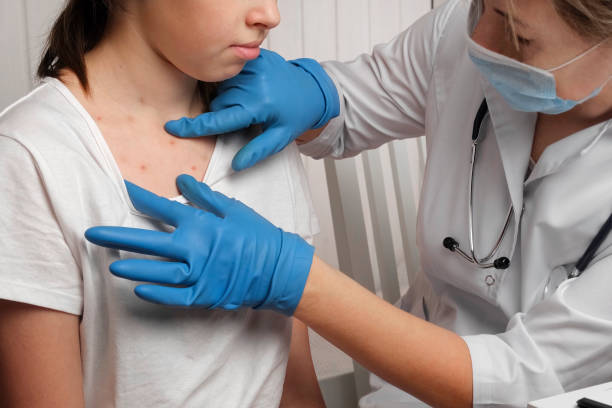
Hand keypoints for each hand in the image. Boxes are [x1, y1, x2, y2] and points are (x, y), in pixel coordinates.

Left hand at [84, 175, 314, 315]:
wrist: (279, 268)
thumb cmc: (257, 235)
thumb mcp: (233, 209)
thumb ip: (203, 195)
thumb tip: (180, 179)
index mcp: (200, 224)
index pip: (161, 208)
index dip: (139, 197)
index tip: (121, 188)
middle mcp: (194, 248)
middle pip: (148, 242)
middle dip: (117, 236)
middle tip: (92, 234)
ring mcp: (198, 274)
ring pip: (157, 272)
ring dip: (133, 268)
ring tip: (112, 265)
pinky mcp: (204, 294)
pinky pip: (174, 297)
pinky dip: (156, 294)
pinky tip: (138, 290)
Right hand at [165, 49, 339, 170]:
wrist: (312, 89)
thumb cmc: (294, 116)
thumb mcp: (280, 138)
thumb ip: (257, 151)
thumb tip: (236, 165)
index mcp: (259, 106)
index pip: (219, 119)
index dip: (194, 126)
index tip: (172, 128)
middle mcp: (254, 84)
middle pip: (218, 103)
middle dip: (224, 113)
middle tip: (246, 116)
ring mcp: (253, 67)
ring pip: (221, 88)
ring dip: (228, 97)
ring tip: (250, 100)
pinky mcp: (254, 57)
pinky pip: (230, 72)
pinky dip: (234, 82)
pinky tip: (249, 87)